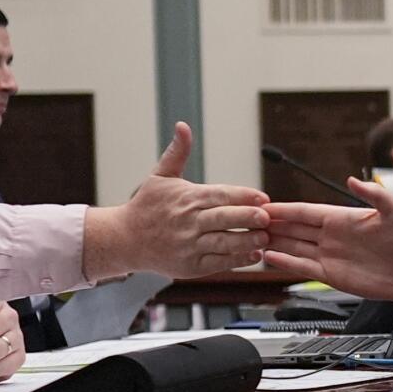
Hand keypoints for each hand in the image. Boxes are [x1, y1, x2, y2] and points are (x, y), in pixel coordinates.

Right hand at [82, 122, 269, 281]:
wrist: (125, 239)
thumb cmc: (146, 206)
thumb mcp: (160, 176)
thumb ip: (177, 153)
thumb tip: (183, 126)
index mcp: (186, 198)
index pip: (219, 195)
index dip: (243, 196)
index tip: (263, 197)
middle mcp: (188, 222)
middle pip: (223, 219)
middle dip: (247, 217)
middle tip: (267, 217)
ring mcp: (189, 245)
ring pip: (223, 243)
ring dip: (246, 241)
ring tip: (265, 238)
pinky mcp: (190, 266)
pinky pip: (218, 263)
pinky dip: (237, 260)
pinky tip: (253, 256)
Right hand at [262, 175, 392, 312]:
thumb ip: (374, 195)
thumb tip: (353, 179)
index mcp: (342, 218)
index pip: (306, 211)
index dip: (285, 208)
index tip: (264, 205)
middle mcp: (332, 236)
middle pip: (294, 227)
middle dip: (272, 224)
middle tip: (248, 221)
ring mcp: (329, 255)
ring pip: (294, 246)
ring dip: (274, 242)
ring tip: (252, 238)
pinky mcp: (331, 275)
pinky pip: (303, 267)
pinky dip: (285, 262)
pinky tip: (269, 257)